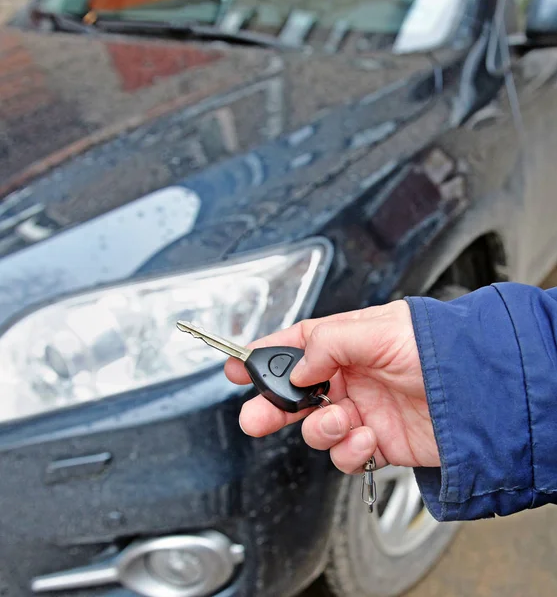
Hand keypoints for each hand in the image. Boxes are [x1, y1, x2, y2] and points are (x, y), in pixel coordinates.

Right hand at [224, 301, 439, 474]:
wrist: (480, 394)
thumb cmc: (438, 348)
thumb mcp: (380, 331)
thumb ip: (330, 344)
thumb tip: (300, 366)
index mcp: (349, 342)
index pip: (297, 345)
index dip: (266, 355)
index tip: (238, 365)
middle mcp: (352, 376)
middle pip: (297, 393)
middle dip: (273, 405)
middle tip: (255, 416)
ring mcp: (362, 410)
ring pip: (316, 427)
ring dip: (320, 428)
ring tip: (339, 420)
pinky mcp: (376, 441)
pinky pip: (345, 453)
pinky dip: (349, 450)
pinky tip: (365, 438)